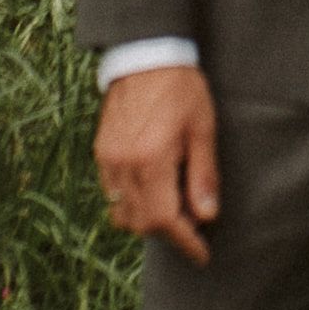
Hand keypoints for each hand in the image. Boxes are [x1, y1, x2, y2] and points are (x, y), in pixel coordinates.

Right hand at [96, 64, 220, 264]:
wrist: (145, 56)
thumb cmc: (181, 89)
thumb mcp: (203, 130)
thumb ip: (204, 176)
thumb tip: (206, 216)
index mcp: (150, 160)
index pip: (164, 220)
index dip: (185, 242)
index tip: (202, 253)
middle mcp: (123, 165)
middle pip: (141, 223)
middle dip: (169, 233)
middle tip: (194, 226)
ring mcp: (107, 159)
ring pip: (122, 213)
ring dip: (149, 220)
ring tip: (175, 207)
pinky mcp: (101, 152)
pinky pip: (112, 193)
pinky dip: (132, 203)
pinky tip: (154, 189)